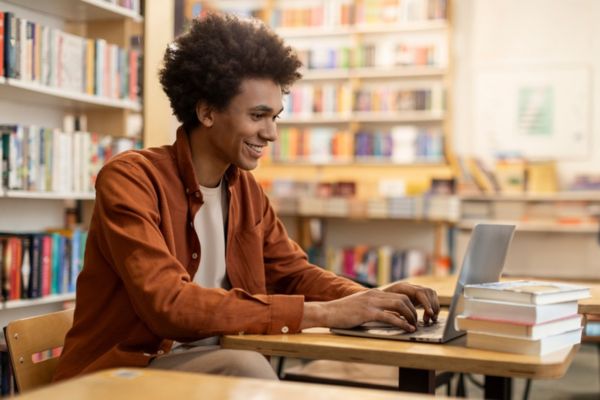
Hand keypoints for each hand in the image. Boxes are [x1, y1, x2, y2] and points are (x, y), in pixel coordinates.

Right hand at [301, 289, 421, 331]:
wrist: (326, 311)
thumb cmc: (341, 312)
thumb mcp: (360, 306)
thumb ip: (374, 308)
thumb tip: (389, 317)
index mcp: (374, 293)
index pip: (398, 295)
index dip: (409, 305)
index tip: (414, 315)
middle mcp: (374, 295)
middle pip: (403, 298)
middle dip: (413, 310)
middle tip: (416, 321)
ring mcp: (371, 303)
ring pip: (399, 305)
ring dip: (410, 316)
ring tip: (413, 326)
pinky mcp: (367, 313)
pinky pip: (389, 317)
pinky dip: (401, 323)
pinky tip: (407, 329)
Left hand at [381, 282, 439, 324]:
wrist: (373, 296)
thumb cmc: (377, 303)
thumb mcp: (383, 308)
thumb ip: (393, 313)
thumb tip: (401, 320)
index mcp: (401, 287)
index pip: (419, 292)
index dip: (426, 303)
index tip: (429, 313)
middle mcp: (408, 286)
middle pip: (426, 292)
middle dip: (431, 306)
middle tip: (430, 319)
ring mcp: (413, 288)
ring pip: (430, 293)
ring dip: (433, 306)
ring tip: (430, 319)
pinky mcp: (415, 294)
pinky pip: (429, 296)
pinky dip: (432, 305)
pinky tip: (429, 315)